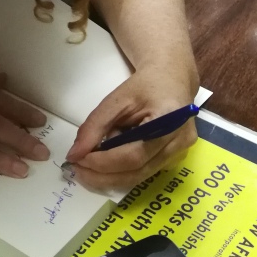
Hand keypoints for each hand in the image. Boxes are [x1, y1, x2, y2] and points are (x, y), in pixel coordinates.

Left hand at [65, 66, 197, 190]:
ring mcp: (181, 152)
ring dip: (110, 176)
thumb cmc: (144, 86)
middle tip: (78, 170)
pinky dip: (123, 171)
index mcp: (169, 119)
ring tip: (87, 169)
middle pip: (138, 171)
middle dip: (103, 175)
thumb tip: (75, 154)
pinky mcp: (176, 158)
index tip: (77, 160)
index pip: (134, 154)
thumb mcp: (116, 99)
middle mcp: (180, 141)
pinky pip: (146, 171)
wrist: (170, 80)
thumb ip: (95, 125)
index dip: (103, 162)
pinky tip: (106, 164)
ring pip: (141, 175)